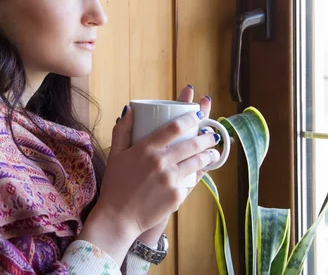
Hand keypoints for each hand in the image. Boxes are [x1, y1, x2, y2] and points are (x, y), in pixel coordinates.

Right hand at [97, 100, 220, 235]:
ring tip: (213, 152)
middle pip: (192, 143)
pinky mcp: (177, 196)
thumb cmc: (115, 185)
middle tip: (212, 134)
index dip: (190, 118)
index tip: (198, 115)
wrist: (118, 217)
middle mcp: (161, 162)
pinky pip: (193, 181)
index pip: (175, 127)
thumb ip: (122, 130)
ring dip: (209, 154)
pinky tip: (202, 170)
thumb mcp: (115, 154)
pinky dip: (199, 173)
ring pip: (198, 161)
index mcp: (146, 149)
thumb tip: (129, 110)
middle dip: (206, 137)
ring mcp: (171, 180)